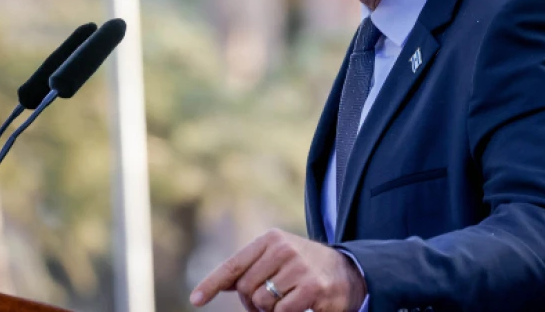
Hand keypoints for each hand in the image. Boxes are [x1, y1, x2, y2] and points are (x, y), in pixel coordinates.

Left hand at [190, 228, 366, 311]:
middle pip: (247, 289)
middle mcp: (283, 249)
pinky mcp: (312, 287)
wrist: (348, 272)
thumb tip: (225, 286)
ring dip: (272, 310)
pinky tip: (302, 305)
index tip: (196, 300)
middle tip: (269, 303)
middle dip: (253, 303)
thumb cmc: (304, 268)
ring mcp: (298, 267)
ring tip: (288, 300)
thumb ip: (252, 270)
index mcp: (270, 239)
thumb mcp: (277, 259)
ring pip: (263, 303)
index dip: (212, 284)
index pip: (234, 265)